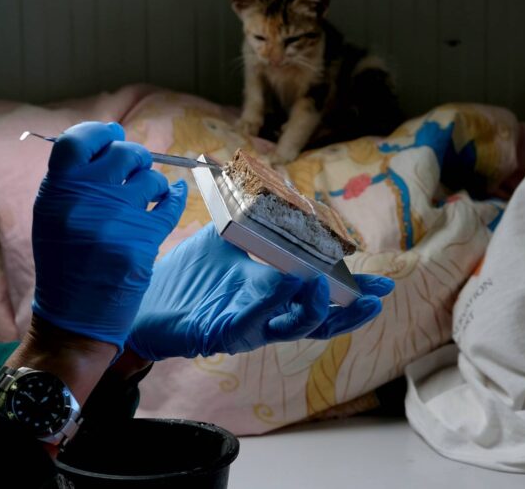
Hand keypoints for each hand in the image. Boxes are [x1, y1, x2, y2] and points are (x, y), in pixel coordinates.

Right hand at [31, 122, 186, 350]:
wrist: (72, 320)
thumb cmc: (63, 266)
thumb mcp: (51, 218)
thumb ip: (72, 183)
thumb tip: (107, 147)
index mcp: (56, 193)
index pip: (77, 140)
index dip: (100, 133)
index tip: (113, 135)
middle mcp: (83, 201)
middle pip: (121, 154)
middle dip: (134, 158)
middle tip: (135, 169)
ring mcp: (114, 221)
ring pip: (149, 179)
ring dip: (153, 183)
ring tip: (148, 195)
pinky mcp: (141, 243)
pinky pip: (168, 205)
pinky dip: (174, 197)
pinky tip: (173, 196)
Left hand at [125, 226, 393, 360]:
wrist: (143, 300)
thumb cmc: (184, 274)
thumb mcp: (223, 239)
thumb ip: (250, 219)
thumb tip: (272, 189)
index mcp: (271, 293)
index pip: (320, 295)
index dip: (350, 292)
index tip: (381, 283)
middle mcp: (267, 313)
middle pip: (319, 320)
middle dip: (349, 310)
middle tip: (375, 298)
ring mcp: (248, 326)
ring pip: (293, 327)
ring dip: (316, 308)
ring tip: (327, 285)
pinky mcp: (226, 333)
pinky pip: (257, 322)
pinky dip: (276, 305)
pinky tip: (290, 286)